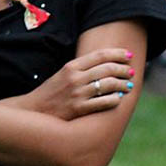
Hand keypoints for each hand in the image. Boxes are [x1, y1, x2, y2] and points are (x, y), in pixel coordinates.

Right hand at [13, 49, 135, 119]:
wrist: (35, 111)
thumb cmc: (52, 93)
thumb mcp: (63, 75)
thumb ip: (81, 69)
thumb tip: (104, 65)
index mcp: (71, 67)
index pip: (99, 55)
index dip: (117, 54)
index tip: (128, 55)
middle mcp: (75, 78)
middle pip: (107, 69)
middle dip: (123, 69)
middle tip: (131, 71)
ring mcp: (78, 93)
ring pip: (108, 84)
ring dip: (122, 84)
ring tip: (128, 85)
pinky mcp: (79, 109)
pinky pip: (103, 102)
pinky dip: (114, 99)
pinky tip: (119, 99)